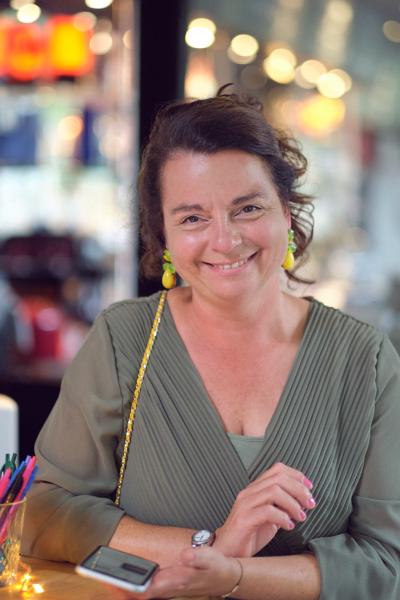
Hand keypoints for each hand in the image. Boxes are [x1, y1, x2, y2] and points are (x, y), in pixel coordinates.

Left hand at [103, 546, 241, 598]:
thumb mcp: (211, 560)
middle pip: (137, 593)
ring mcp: (166, 587)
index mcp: (173, 583)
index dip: (126, 588)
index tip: (109, 580)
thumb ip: (198, 557)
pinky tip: (125, 575)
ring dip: (123, 585)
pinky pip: (145, 586)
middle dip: (117, 586)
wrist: (226, 578)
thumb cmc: (217, 569)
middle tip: (98, 575)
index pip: (144, 590)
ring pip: (139, 591)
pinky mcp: (167, 583)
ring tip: (106, 574)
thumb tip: (184, 555)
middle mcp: (167, 588)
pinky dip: (133, 582)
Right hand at [214, 462, 315, 557]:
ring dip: (292, 503)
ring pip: (273, 491)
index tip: (309, 487)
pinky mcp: (244, 519)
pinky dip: (282, 517)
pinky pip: (267, 511)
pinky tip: (288, 526)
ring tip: (301, 516)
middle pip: (278, 479)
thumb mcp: (269, 517)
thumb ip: (281, 506)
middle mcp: (249, 492)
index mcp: (255, 489)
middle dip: (298, 489)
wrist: (227, 553)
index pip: (276, 470)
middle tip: (310, 503)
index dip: (296, 475)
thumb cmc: (249, 536)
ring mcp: (245, 504)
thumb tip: (302, 501)